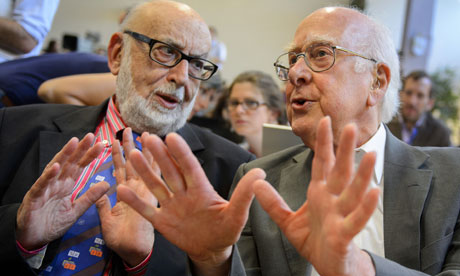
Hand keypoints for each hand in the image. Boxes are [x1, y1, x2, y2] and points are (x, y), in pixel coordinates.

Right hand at [16, 133, 108, 249]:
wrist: (33, 239)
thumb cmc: (52, 223)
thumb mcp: (76, 211)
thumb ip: (90, 198)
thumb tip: (107, 184)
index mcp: (66, 185)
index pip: (80, 167)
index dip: (90, 156)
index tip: (102, 145)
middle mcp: (56, 183)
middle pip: (69, 163)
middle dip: (80, 149)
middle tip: (92, 136)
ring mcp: (45, 189)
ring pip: (55, 168)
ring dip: (64, 155)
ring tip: (74, 142)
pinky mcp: (33, 198)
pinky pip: (41, 185)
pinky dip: (47, 176)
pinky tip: (55, 167)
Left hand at [96, 128, 155, 266]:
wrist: (134, 252)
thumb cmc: (122, 239)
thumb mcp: (107, 220)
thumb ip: (102, 205)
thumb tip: (96, 193)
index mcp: (128, 193)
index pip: (122, 169)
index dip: (119, 154)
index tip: (116, 139)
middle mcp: (138, 189)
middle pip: (134, 162)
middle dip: (130, 145)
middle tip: (127, 128)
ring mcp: (146, 192)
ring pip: (144, 166)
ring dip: (141, 149)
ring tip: (140, 133)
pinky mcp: (151, 198)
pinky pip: (152, 178)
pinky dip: (153, 164)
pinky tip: (151, 152)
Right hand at [117, 133, 264, 274]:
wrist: (211, 249)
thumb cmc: (226, 230)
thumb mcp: (237, 213)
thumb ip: (244, 194)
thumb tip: (260, 174)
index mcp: (201, 189)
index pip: (190, 168)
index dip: (181, 153)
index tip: (172, 137)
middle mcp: (184, 193)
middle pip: (170, 171)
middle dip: (159, 155)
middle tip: (148, 137)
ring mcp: (172, 206)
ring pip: (156, 186)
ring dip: (145, 172)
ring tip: (134, 155)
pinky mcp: (162, 221)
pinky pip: (147, 210)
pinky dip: (135, 201)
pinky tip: (121, 190)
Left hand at [253, 117, 378, 275]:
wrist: (329, 267)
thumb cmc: (315, 242)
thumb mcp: (288, 221)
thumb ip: (273, 203)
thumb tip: (256, 184)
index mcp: (319, 194)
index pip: (322, 163)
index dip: (323, 143)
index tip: (325, 121)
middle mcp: (332, 200)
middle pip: (339, 171)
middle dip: (343, 149)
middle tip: (348, 126)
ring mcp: (340, 216)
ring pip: (353, 192)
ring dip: (362, 174)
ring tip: (370, 154)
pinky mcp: (345, 235)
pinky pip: (356, 219)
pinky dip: (365, 207)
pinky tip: (374, 192)